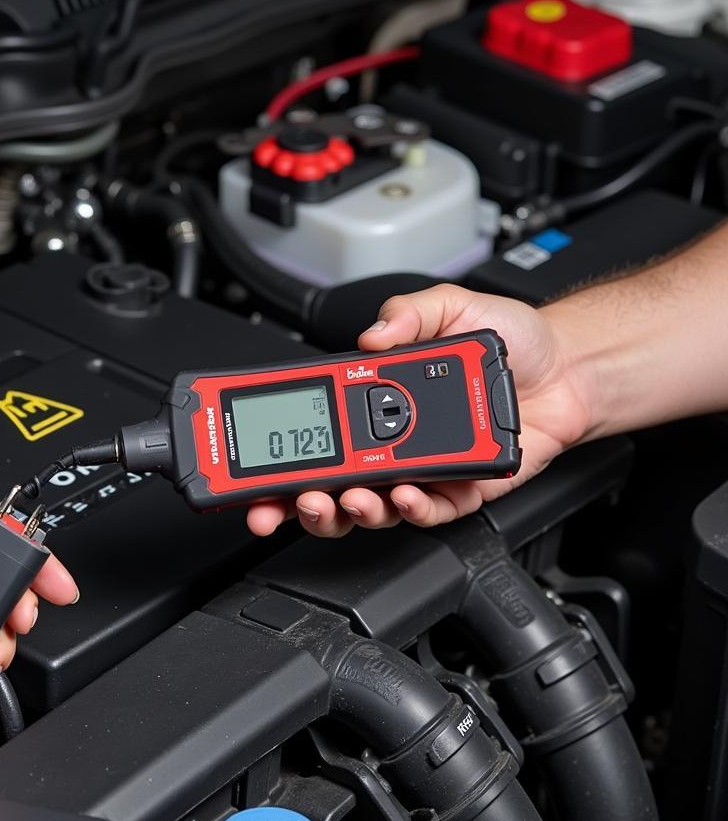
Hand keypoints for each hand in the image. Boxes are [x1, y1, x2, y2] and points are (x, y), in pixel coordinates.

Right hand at [247, 284, 593, 536]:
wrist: (567, 367)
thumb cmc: (508, 341)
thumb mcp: (449, 307)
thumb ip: (407, 314)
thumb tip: (372, 337)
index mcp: (375, 401)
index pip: (316, 433)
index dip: (280, 456)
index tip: (252, 468)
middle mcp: (391, 441)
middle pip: (331, 484)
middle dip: (302, 502)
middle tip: (296, 498)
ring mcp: (422, 469)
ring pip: (373, 507)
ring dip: (353, 509)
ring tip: (351, 497)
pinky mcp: (459, 490)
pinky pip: (429, 513)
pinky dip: (414, 510)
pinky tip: (408, 496)